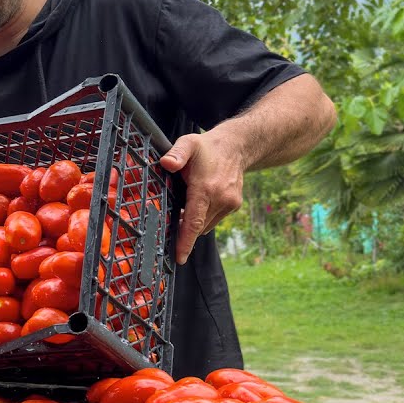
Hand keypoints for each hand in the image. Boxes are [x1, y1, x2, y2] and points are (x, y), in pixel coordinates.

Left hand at [158, 131, 244, 264]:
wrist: (237, 146)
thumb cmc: (207, 147)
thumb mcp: (188, 144)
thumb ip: (176, 154)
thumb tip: (166, 163)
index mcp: (206, 189)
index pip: (193, 222)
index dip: (185, 242)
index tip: (179, 258)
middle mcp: (221, 199)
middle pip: (198, 226)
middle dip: (184, 232)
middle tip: (167, 229)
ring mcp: (230, 204)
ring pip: (205, 224)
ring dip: (193, 222)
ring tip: (182, 210)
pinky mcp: (234, 205)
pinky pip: (213, 219)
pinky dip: (202, 217)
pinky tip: (195, 205)